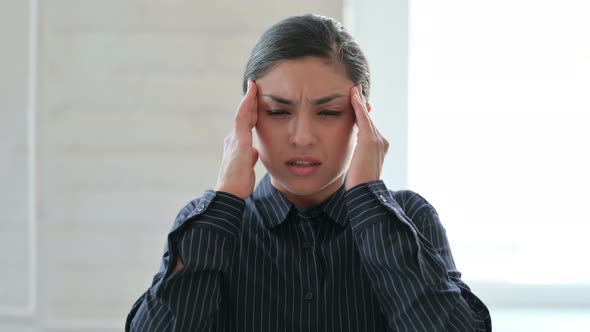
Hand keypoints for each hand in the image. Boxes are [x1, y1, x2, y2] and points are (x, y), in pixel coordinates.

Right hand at [215, 80, 258, 199]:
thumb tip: (254, 152)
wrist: (229, 193)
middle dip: (250, 101)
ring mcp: (235, 139)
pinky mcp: (239, 141)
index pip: (246, 125)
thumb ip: (249, 158)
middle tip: (254, 86)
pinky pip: (242, 118)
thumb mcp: (247, 169)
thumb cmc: (238, 185)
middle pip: (244, 116)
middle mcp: (233, 139)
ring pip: (243, 113)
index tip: (256, 101)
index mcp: (237, 145)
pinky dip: (247, 105)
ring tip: (253, 85)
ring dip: (248, 99)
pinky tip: (251, 95)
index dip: (251, 112)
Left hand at [345, 85, 388, 190]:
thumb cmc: (359, 185)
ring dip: (359, 101)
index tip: (356, 104)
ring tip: (353, 89)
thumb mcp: (358, 167)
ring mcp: (377, 140)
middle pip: (368, 119)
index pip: (369, 127)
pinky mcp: (370, 140)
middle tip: (355, 90)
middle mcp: (381, 141)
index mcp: (379, 148)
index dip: (362, 115)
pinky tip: (352, 95)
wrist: (365, 193)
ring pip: (366, 116)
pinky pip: (362, 118)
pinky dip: (357, 106)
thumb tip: (352, 154)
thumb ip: (357, 156)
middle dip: (361, 105)